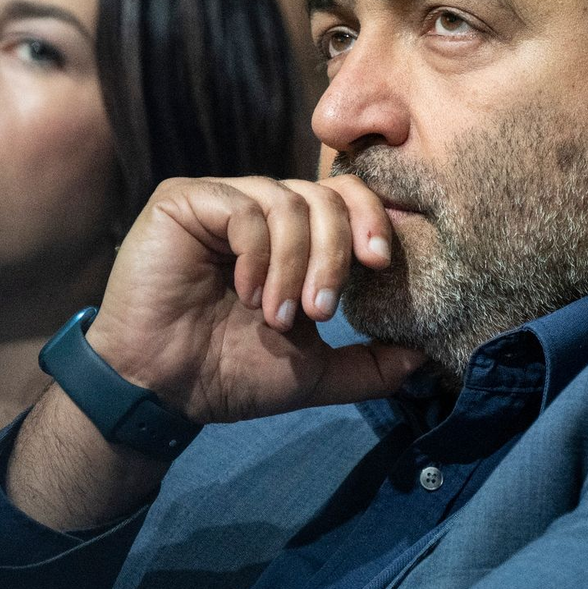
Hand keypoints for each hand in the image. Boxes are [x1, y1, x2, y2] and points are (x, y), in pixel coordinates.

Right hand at [84, 175, 423, 423]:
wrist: (163, 390)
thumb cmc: (232, 374)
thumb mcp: (315, 373)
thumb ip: (370, 365)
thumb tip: (424, 358)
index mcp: (301, 239)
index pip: (351, 200)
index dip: (373, 222)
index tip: (380, 265)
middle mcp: (267, 211)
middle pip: (329, 198)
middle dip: (335, 256)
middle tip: (319, 311)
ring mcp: (227, 201)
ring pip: (291, 204)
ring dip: (294, 265)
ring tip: (276, 315)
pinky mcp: (187, 200)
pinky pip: (244, 208)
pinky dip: (257, 255)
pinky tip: (245, 293)